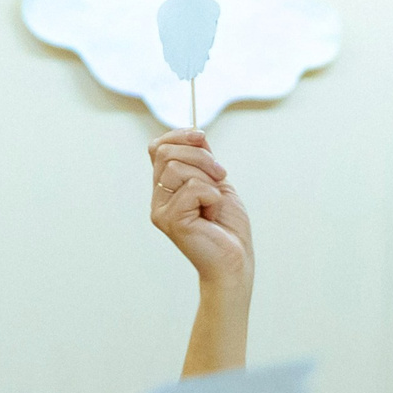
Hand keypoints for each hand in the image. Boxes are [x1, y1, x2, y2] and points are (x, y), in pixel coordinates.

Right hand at [149, 130, 251, 292]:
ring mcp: (160, 210)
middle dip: (199, 155)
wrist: (235, 260)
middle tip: (220, 175)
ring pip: (175, 168)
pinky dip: (210, 194)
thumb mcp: (216, 180)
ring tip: (215, 198)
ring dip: (206, 177)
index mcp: (166, 186)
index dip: (179, 136)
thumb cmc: (227, 226)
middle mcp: (158, 197)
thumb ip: (201, 158)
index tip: (202, 139)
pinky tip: (212, 211)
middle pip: (165, 152)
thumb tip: (195, 132)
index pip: (157, 147)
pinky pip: (190, 188)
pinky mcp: (169, 221)